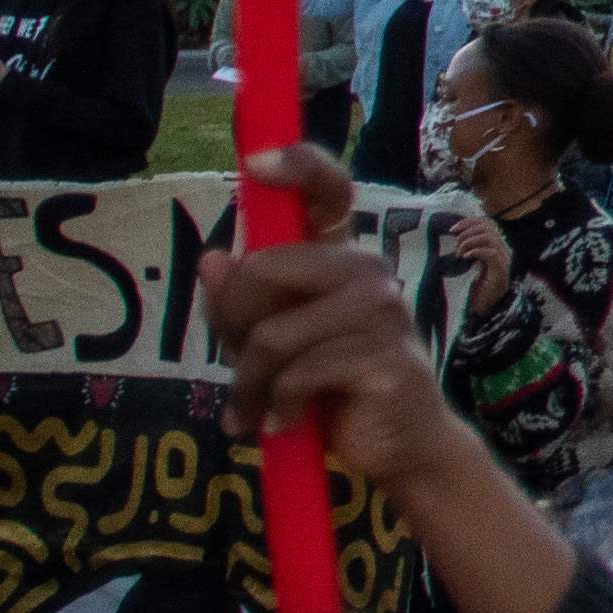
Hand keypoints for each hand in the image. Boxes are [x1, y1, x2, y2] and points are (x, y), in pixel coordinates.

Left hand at [205, 167, 474, 504]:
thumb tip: (213, 261)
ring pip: (275, 335)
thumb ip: (240, 307)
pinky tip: (284, 423)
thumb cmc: (331, 388)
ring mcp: (382, 310)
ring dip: (250, 384)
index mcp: (339, 256)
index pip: (327, 190)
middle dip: (234, 327)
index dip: (297, 165)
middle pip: (264, 270)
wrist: (399, 448)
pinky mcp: (385, 356)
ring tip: (252, 411)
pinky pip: (300, 373)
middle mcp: (367, 270)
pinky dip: (278, 406)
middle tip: (239, 370)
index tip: (255, 164)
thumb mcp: (270, 348)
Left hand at [434, 205, 507, 281]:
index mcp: (495, 243)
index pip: (486, 222)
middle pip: (487, 227)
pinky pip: (491, 253)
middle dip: (467, 232)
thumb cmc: (476, 284)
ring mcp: (504, 257)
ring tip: (459, 253)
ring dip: (470, 242)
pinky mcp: (501, 268)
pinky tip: (466, 257)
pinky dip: (476, 251)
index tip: (452, 229)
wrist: (486, 304)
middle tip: (455, 245)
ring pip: (489, 237)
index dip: (468, 222)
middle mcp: (502, 247)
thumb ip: (468, 247)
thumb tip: (453, 235)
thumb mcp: (471, 261)